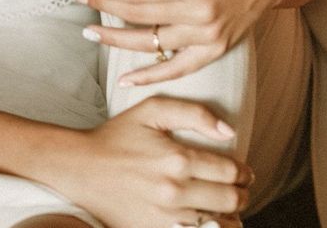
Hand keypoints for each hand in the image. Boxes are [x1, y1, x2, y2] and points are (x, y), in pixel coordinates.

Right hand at [51, 98, 249, 227]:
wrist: (82, 169)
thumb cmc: (118, 136)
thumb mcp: (151, 110)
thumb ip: (193, 113)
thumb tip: (228, 132)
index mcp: (177, 158)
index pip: (230, 171)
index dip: (244, 172)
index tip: (244, 171)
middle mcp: (175, 190)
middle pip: (231, 200)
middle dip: (242, 194)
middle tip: (240, 188)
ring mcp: (166, 217)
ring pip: (219, 224)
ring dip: (229, 215)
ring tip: (224, 205)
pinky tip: (205, 219)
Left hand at [76, 0, 283, 83]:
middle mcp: (200, 14)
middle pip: (139, 15)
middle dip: (104, 6)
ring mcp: (207, 38)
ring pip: (150, 43)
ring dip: (116, 40)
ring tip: (90, 32)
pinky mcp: (212, 53)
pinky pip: (175, 70)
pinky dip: (149, 77)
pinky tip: (125, 79)